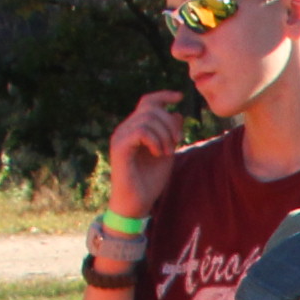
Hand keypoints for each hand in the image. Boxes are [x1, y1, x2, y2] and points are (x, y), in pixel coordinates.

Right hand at [107, 92, 189, 216]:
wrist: (137, 203)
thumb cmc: (150, 181)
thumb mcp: (167, 153)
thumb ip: (171, 135)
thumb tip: (178, 114)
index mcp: (136, 128)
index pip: (148, 102)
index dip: (164, 95)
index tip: (180, 97)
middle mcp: (125, 128)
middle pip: (151, 107)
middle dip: (170, 122)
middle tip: (177, 141)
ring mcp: (120, 137)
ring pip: (147, 118)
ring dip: (164, 134)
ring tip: (167, 152)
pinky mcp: (119, 147)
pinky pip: (141, 131)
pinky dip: (155, 140)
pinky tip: (158, 153)